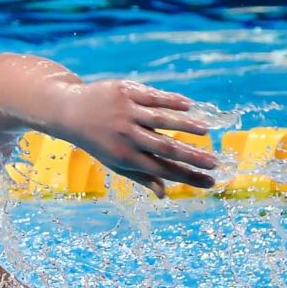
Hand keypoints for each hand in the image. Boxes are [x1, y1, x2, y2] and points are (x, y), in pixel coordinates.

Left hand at [57, 80, 216, 196]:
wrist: (70, 111)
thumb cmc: (98, 141)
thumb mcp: (115, 162)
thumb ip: (141, 176)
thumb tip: (165, 195)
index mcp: (125, 157)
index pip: (163, 170)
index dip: (187, 176)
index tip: (210, 181)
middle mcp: (126, 136)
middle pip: (165, 148)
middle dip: (193, 157)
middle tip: (216, 163)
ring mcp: (127, 113)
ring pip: (161, 120)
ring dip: (186, 126)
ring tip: (206, 132)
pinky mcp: (126, 92)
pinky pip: (154, 97)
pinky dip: (173, 102)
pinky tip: (190, 106)